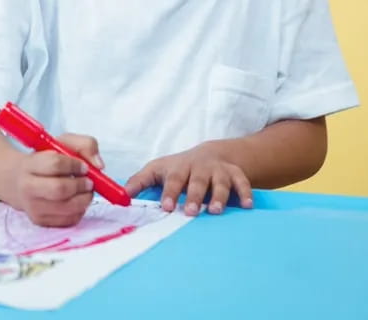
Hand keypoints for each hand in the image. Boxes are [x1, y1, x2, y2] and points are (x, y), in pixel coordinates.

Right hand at [12, 133, 103, 227]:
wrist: (19, 183)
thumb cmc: (45, 162)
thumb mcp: (62, 144)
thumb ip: (85, 145)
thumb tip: (99, 164)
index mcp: (29, 165)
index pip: (54, 164)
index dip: (74, 165)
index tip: (84, 166)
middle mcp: (27, 188)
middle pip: (59, 189)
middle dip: (80, 185)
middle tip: (89, 182)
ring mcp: (33, 207)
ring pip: (66, 207)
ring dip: (84, 199)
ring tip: (86, 191)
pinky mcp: (41, 221)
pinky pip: (69, 220)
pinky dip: (80, 210)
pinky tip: (77, 201)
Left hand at [124, 142, 253, 215]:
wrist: (210, 154)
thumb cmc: (178, 168)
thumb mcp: (157, 170)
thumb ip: (139, 182)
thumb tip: (120, 195)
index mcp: (178, 168)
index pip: (172, 179)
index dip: (169, 192)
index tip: (165, 206)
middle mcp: (198, 168)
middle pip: (196, 181)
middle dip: (194, 196)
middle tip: (190, 212)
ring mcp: (218, 170)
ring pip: (220, 182)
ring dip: (219, 196)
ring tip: (215, 211)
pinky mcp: (235, 174)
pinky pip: (242, 182)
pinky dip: (245, 193)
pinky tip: (247, 206)